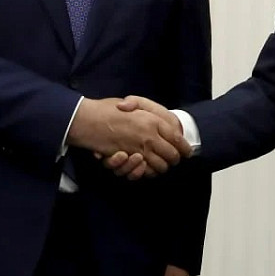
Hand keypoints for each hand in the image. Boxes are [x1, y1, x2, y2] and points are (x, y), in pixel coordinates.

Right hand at [69, 97, 189, 175]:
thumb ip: (150, 110)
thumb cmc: (110, 109)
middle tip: (174, 158)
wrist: (87, 119)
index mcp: (152, 121)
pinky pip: (144, 172)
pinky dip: (147, 172)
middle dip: (175, 159)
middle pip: (172, 155)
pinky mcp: (128, 161)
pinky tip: (146, 167)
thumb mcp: (133, 103)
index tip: (187, 151)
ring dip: (162, 167)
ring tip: (161, 163)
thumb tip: (168, 124)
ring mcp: (138, 150)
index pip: (177, 138)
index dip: (184, 147)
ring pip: (160, 166)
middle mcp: (149, 137)